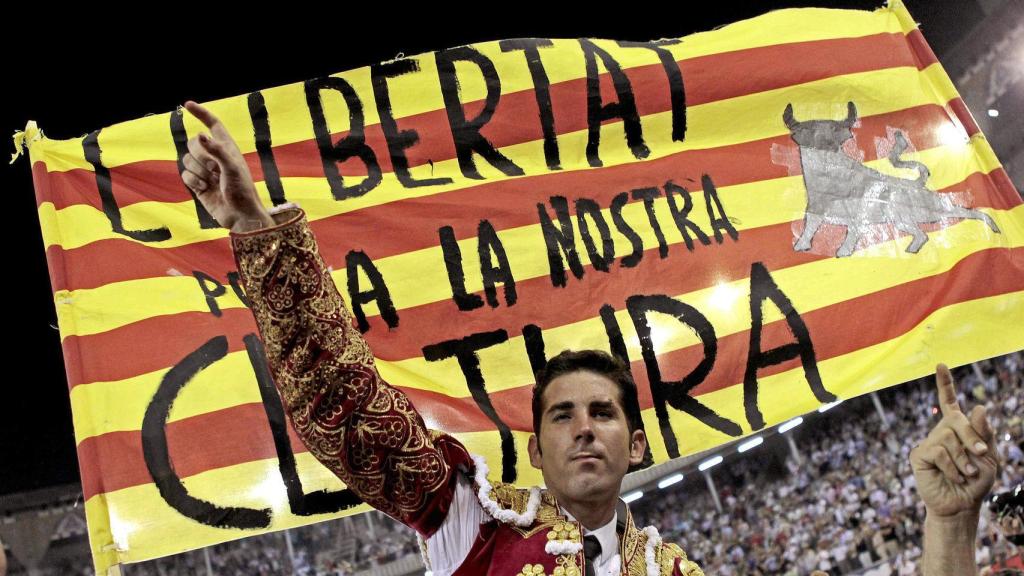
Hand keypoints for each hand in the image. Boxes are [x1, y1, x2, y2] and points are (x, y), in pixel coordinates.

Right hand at [180, 101, 273, 232]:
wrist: (240, 216)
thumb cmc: (242, 191)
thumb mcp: (232, 168)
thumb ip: (216, 150)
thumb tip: (200, 134)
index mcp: (227, 147)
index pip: (213, 124)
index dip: (201, 113)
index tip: (187, 104)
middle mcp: (214, 156)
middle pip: (193, 142)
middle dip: (200, 156)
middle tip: (215, 169)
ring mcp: (205, 169)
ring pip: (187, 159)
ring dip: (198, 171)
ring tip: (212, 181)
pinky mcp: (197, 183)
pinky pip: (184, 174)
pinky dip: (193, 181)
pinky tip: (205, 189)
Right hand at [910, 364, 999, 517]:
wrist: (961, 505)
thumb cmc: (977, 481)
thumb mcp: (989, 456)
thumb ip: (984, 432)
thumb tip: (977, 407)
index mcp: (958, 429)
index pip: (949, 401)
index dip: (945, 383)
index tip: (940, 365)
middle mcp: (941, 431)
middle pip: (956, 420)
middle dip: (972, 436)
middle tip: (982, 454)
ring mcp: (929, 442)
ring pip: (947, 437)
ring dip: (964, 458)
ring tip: (967, 474)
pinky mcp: (920, 455)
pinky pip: (938, 451)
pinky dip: (952, 466)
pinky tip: (955, 476)